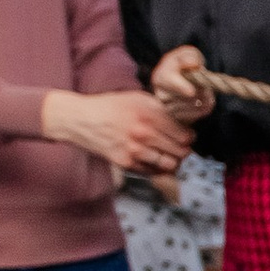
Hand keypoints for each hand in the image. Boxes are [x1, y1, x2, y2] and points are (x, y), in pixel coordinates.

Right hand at [40, 86, 190, 177]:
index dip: (189, 136)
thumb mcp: (137, 98)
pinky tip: (155, 160)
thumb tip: (183, 120)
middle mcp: (143, 132)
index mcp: (149, 114)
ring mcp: (135, 150)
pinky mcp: (126, 163)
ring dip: (173, 160)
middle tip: (180, 147)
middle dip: (184, 149)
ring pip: (170, 164)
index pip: (184, 134)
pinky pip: (153, 171)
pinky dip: (158, 168)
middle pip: (181, 150)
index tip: (186, 135)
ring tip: (169, 154)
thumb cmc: (110, 107)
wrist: (80, 119)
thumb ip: (160, 109)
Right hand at [148, 45, 214, 121]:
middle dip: (197, 93)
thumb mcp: (189, 55)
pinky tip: (203, 102)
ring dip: (202, 101)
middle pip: (180, 98)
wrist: (187, 83)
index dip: (179, 87)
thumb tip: (193, 64)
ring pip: (189, 108)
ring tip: (205, 92)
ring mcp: (168, 110)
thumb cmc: (187, 66)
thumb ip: (190, 56)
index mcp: (160, 76)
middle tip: (206, 87)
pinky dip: (202, 109)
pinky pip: (194, 117)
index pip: (166, 82)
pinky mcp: (178, 120)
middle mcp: (160, 94)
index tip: (191, 91)